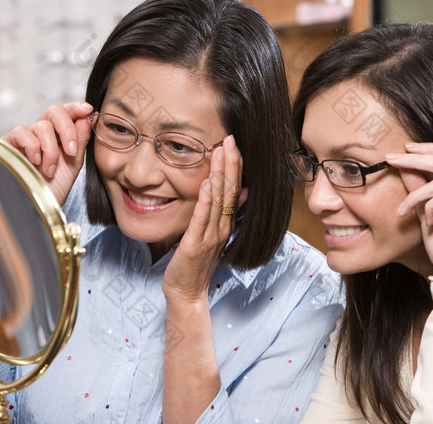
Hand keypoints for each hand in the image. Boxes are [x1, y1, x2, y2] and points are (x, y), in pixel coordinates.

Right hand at [2, 102, 92, 204]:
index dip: (75, 107)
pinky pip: (22, 132)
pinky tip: (34, 163)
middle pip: (54, 110)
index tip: (87, 109)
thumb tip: (87, 118)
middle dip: (67, 128)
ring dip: (51, 150)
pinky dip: (33, 148)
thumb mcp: (72, 164)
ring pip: (42, 125)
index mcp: (58, 136)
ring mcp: (25, 137)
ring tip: (49, 170)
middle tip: (71, 150)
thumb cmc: (53, 188)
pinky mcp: (8, 143)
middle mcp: (41, 133)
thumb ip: (80, 141)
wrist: (35, 208)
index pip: (66, 113)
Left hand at [162, 135, 246, 303]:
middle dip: (230, 163)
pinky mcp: (195, 244)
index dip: (234, 166)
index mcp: (225, 224)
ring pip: (218, 201)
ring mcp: (210, 236)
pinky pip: (202, 219)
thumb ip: (225, 213)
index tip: (233, 144)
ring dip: (220, 175)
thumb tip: (245, 191)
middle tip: (230, 139)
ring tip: (220, 152)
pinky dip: (205, 200)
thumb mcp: (213, 235)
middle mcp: (221, 227)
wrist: (187, 293)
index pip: (234, 190)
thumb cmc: (194, 263)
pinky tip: (207, 182)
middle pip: (230, 191)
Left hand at [387, 143, 432, 292]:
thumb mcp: (426, 209)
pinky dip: (427, 206)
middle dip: (415, 158)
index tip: (404, 149)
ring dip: (416, 194)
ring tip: (407, 211)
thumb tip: (404, 163)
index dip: (429, 148)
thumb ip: (419, 186)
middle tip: (390, 160)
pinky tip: (427, 222)